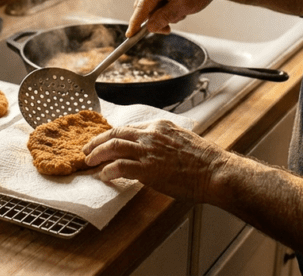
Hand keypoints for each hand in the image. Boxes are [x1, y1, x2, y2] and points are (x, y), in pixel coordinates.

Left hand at [83, 120, 227, 201]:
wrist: (215, 171)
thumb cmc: (204, 161)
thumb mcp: (182, 141)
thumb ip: (164, 143)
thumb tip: (154, 153)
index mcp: (160, 126)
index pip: (129, 128)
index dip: (114, 135)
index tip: (105, 142)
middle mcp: (151, 134)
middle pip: (116, 133)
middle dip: (98, 141)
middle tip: (88, 149)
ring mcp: (149, 150)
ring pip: (113, 146)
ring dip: (97, 153)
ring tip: (89, 161)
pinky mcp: (148, 168)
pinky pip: (120, 166)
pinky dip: (109, 170)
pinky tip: (105, 176)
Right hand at [127, 0, 219, 35]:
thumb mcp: (184, 6)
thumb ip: (165, 17)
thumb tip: (150, 27)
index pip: (141, 6)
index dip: (135, 22)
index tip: (130, 35)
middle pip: (144, 7)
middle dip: (155, 20)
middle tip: (168, 29)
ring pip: (151, 7)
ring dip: (163, 16)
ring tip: (181, 13)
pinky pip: (158, 4)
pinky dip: (166, 11)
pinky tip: (179, 9)